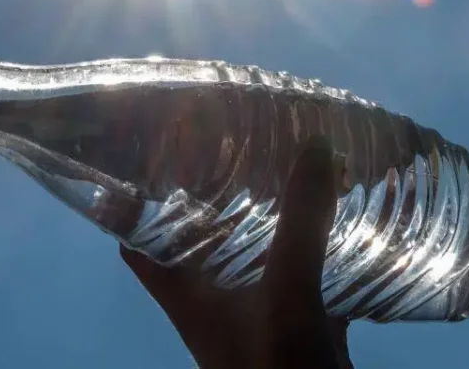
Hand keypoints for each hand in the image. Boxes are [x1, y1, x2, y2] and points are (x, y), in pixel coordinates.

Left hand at [122, 137, 352, 367]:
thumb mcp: (288, 296)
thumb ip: (300, 226)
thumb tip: (317, 146)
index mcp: (186, 295)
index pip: (136, 241)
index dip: (126, 201)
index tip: (136, 152)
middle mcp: (213, 301)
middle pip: (195, 239)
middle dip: (207, 194)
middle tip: (222, 139)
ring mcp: (256, 315)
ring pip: (251, 255)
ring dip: (265, 218)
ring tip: (281, 161)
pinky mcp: (298, 329)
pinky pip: (302, 277)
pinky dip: (316, 249)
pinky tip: (342, 217)